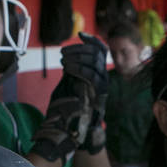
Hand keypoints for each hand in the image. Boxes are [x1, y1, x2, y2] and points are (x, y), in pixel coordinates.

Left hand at [32, 34, 109, 162]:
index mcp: (98, 73)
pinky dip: (79, 67)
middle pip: (97, 53)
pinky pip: (91, 74)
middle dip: (78, 49)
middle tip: (62, 53)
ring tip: (63, 61)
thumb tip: (69, 55)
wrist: (75, 130)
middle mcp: (104, 78)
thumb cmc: (70, 108)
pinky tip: (67, 68)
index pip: (101, 50)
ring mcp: (103, 85)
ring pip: (95, 61)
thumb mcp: (71, 83)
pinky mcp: (98, 93)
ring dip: (77, 56)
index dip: (92, 40)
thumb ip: (73, 69)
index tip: (80, 35)